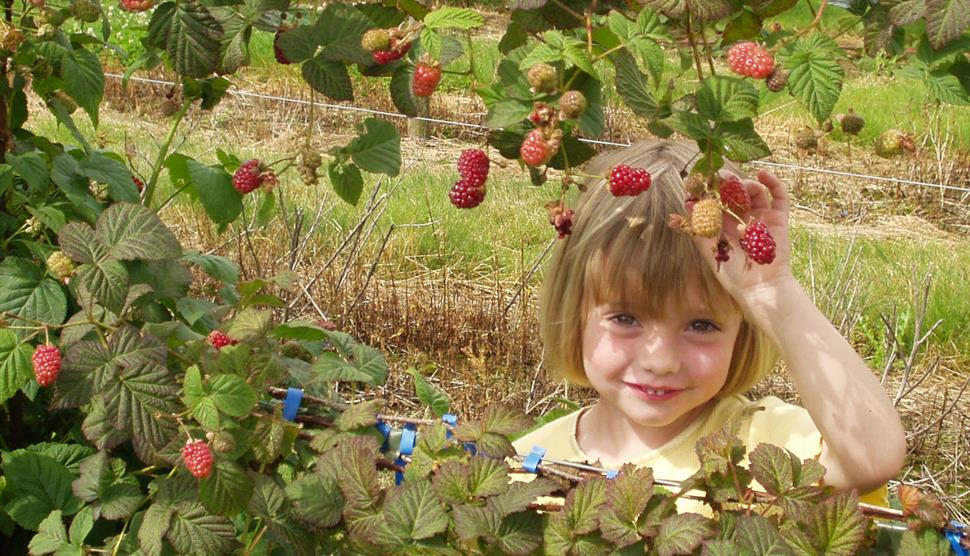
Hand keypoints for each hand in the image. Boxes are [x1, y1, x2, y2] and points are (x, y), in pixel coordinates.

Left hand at [693, 169, 795, 310]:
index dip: (711, 188)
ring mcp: (761, 217)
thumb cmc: (732, 273)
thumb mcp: (709, 249)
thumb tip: (679, 211)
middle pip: (735, 192)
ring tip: (737, 186)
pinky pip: (779, 196)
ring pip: (754, 191)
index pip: (717, 200)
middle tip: (719, 176)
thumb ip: (696, 229)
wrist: (759, 287)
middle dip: (727, 182)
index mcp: (723, 224)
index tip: (702, 178)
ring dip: (745, 184)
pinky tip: (762, 174)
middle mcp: (742, 218)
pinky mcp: (778, 219)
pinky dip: (773, 182)